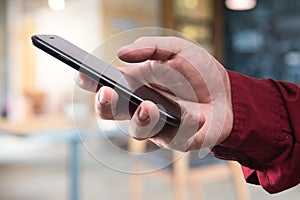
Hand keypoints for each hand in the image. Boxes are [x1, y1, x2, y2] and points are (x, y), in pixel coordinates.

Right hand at [76, 36, 232, 151]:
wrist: (227, 93)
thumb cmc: (199, 72)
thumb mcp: (178, 49)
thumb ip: (151, 47)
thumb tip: (122, 54)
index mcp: (136, 85)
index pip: (106, 85)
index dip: (91, 82)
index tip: (83, 74)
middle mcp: (140, 107)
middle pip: (112, 113)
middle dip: (104, 105)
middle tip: (107, 92)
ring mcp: (157, 125)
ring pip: (137, 130)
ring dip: (141, 119)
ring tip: (149, 106)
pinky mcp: (177, 139)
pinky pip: (174, 137)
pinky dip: (185, 126)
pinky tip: (196, 117)